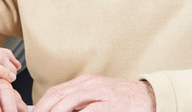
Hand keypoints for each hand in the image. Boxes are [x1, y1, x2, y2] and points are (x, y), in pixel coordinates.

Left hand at [32, 75, 154, 111]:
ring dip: (55, 111)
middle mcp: (89, 84)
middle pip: (58, 95)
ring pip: (69, 100)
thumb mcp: (97, 98)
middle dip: (44, 108)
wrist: (149, 97)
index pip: (56, 92)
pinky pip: (89, 109)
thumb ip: (80, 104)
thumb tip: (60, 110)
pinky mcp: (110, 102)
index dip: (42, 105)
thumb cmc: (123, 100)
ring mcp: (100, 92)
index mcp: (85, 83)